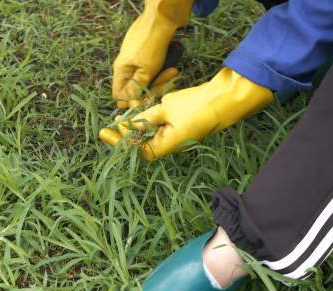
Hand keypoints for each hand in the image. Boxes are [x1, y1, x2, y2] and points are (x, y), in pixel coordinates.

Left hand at [101, 68, 273, 159]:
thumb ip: (146, 117)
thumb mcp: (166, 108)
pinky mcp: (183, 125)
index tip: (106, 132)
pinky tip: (139, 109)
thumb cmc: (196, 105)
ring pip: (151, 133)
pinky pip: (161, 126)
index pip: (139, 150)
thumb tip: (128, 125)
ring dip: (136, 125)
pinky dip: (149, 118)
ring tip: (121, 117)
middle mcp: (172, 144)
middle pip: (143, 144)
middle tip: (109, 127)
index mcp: (168, 145)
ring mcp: (178, 136)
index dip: (121, 143)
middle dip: (125, 135)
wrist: (226, 98)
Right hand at [112, 0, 193, 108]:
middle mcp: (127, 66)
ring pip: (147, 81)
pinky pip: (153, 72)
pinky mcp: (148, 56)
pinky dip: (163, 73)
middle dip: (153, 88)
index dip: (131, 101)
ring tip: (173, 72)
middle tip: (168, 81)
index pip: (119, 95)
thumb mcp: (145, 69)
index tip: (147, 100)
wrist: (163, 16)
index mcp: (121, 70)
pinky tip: (172, 69)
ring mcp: (137, 61)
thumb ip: (136, 88)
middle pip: (136, 89)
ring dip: (161, 81)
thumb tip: (128, 104)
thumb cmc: (152, 42)